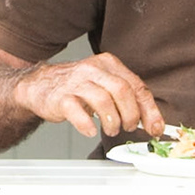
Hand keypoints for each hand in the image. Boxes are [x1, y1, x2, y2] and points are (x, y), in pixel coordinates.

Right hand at [12, 52, 164, 139]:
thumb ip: (128, 99)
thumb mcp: (104, 85)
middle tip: (128, 127)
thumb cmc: (76, 87)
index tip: (155, 128)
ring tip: (111, 129)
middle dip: (131, 115)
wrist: (39, 85)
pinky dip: (88, 126)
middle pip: (122, 91)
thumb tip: (154, 123)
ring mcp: (75, 83)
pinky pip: (78, 112)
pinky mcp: (60, 98)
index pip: (137, 86)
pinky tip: (90, 130)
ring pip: (103, 101)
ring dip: (112, 122)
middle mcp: (93, 69)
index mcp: (108, 64)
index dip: (150, 111)